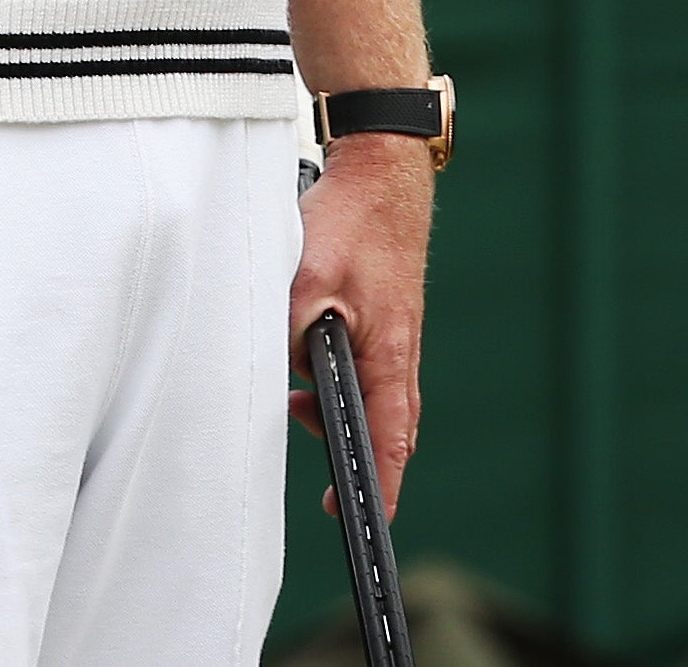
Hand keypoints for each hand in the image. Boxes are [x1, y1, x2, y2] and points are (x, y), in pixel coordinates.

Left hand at [288, 135, 434, 514]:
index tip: (365, 521)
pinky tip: (303, 358)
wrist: (383, 166)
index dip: (379, 486)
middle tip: (329, 488)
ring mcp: (395, 331)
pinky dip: (338, 380)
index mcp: (389, 351)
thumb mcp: (308, 279)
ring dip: (337, 412)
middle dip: (358, 459)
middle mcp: (400, 349)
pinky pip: (365, 366)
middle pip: (388, 427)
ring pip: (374, 396)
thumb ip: (295, 331)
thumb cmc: (353, 219)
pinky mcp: (384, 313)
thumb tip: (288, 372)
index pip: (389, 438)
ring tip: (294, 404)